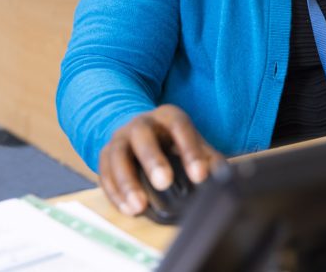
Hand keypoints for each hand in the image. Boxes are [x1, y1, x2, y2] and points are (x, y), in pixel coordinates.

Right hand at [98, 104, 223, 216]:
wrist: (140, 130)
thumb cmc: (172, 139)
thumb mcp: (192, 142)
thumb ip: (208, 157)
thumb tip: (221, 175)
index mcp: (168, 116)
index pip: (180, 127)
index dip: (190, 150)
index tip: (200, 175)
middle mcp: (141, 123)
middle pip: (143, 137)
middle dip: (153, 160)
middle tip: (164, 182)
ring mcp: (120, 138)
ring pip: (117, 156)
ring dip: (127, 183)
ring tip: (139, 206)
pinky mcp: (105, 155)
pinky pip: (104, 173)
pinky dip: (114, 194)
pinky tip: (128, 209)